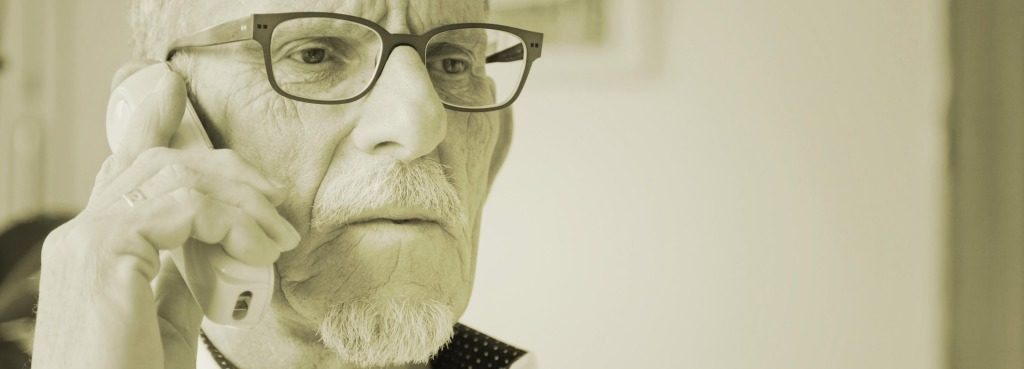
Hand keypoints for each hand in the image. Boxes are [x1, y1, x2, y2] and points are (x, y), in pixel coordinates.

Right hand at [30, 61, 299, 368]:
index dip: (192, 160)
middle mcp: (81, 234)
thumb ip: (176, 283)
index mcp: (89, 247)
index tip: (251, 185)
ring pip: (180, 178)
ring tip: (279, 237)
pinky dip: (236, 224)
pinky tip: (259, 251)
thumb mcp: (161, 325)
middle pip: (162, 164)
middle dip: (230, 174)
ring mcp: (89, 238)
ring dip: (244, 202)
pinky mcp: (107, 250)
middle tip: (277, 203)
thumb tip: (209, 255)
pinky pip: (189, 208)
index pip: (137, 173)